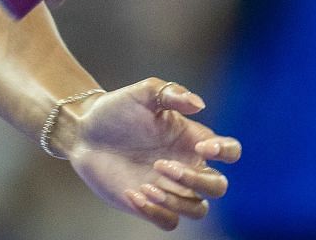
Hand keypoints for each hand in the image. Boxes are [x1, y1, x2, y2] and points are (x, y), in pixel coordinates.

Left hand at [60, 78, 239, 229]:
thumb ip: (171, 92)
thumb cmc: (118, 109)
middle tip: (161, 165)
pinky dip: (156, 213)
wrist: (85, 132)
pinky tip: (133, 193)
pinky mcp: (150, 206)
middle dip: (195, 180)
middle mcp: (187, 166)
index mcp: (193, 139)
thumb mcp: (143, 93)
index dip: (225, 152)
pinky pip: (169, 222)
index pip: (230, 151)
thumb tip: (198, 104)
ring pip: (198, 210)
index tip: (202, 148)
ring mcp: (170, 189)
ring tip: (147, 184)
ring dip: (177, 201)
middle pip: (218, 186)